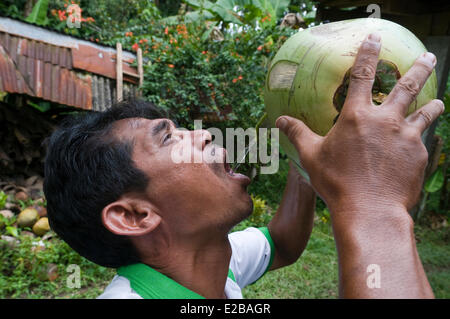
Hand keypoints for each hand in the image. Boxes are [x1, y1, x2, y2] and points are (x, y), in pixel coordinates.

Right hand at [276, 33, 443, 214]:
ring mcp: (406, 136)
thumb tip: (279, 120)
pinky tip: (419, 144)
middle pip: (407, 86)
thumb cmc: (337, 182)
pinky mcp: (419, 155)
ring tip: (437, 102)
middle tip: (429, 56)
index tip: (375, 37)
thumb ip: (297, 133)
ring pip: (425, 112)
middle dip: (420, 67)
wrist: (370, 210)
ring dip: (431, 104)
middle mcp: (386, 120)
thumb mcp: (312, 155)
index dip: (368, 53)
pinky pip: (422, 141)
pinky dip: (421, 138)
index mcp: (357, 116)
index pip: (363, 75)